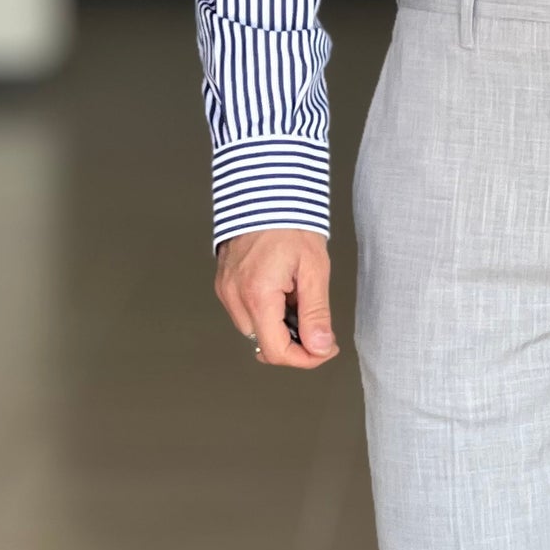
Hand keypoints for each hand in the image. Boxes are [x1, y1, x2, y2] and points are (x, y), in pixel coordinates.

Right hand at [214, 227, 338, 369]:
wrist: (266, 190)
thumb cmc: (291, 223)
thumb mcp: (314, 269)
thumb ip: (316, 313)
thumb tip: (320, 348)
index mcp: (257, 295)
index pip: (276, 351)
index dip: (305, 359)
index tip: (325, 348)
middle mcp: (234, 296)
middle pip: (265, 344)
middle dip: (294, 340)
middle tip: (314, 316)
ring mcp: (225, 289)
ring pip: (254, 329)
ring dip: (279, 325)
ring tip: (296, 295)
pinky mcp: (223, 282)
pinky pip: (244, 312)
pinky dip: (265, 310)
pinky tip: (280, 289)